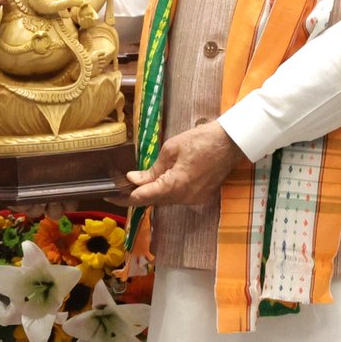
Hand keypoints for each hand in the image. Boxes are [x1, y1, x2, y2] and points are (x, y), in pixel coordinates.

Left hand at [125, 121, 246, 207]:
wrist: (232, 142)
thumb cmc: (201, 140)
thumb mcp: (171, 149)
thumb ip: (151, 169)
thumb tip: (133, 180)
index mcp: (174, 186)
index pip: (141, 198)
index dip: (122, 197)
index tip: (108, 194)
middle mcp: (184, 198)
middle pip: (153, 201)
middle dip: (136, 194)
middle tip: (121, 184)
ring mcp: (194, 199)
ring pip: (165, 199)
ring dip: (152, 192)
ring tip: (138, 181)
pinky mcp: (201, 197)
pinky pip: (178, 197)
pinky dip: (166, 190)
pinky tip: (161, 180)